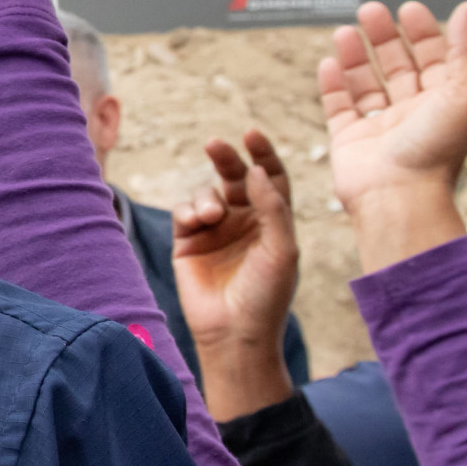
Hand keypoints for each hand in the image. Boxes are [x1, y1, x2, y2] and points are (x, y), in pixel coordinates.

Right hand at [171, 131, 298, 419]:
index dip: (263, 154)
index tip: (251, 134)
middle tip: (216, 144)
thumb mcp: (282, 250)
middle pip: (235, 177)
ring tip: (211, 216)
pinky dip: (189, 211)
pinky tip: (196, 224)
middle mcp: (244, 221)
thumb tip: (256, 170)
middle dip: (226, 159)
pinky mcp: (187, 241)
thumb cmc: (267, 295)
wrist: (233, 332)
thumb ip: (273, 208)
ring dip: (207, 197)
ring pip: (206, 192)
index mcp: (273, 222)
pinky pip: (184, 211)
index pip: (270, 179)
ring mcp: (215, 230)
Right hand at [319, 0, 466, 272]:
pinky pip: (340, 107)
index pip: (437, 62)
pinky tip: (329, 63)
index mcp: (445, 106)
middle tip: (371, 11)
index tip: (410, 9)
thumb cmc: (436, 151)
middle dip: (386, 37)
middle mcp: (415, 115)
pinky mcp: (350, 141)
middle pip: (400, 68)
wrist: (398, 196)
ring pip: (367, 84)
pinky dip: (334, 84)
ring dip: (356, 56)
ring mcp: (381, 128)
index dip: (426, 34)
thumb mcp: (462, 93)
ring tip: (346, 31)